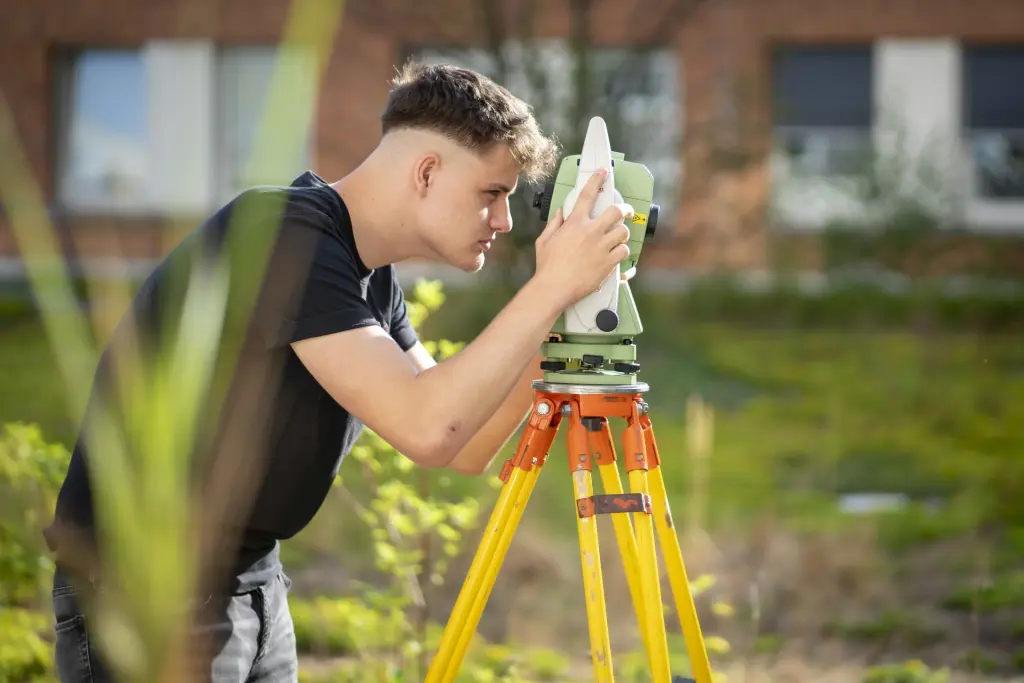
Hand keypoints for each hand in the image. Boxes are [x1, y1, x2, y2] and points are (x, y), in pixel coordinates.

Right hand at [533, 169, 632, 307]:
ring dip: (622, 233)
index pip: (587, 195)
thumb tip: (560, 212)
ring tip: (618, 237)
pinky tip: (617, 254)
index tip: (603, 173)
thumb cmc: (547, 266)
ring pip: (623, 232)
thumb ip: (554, 224)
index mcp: (574, 223)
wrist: (553, 288)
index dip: (597, 180)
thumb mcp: (544, 241)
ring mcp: (601, 247)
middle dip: (625, 209)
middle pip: (616, 211)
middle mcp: (590, 232)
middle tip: (626, 211)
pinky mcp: (608, 263)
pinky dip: (622, 252)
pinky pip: (623, 251)